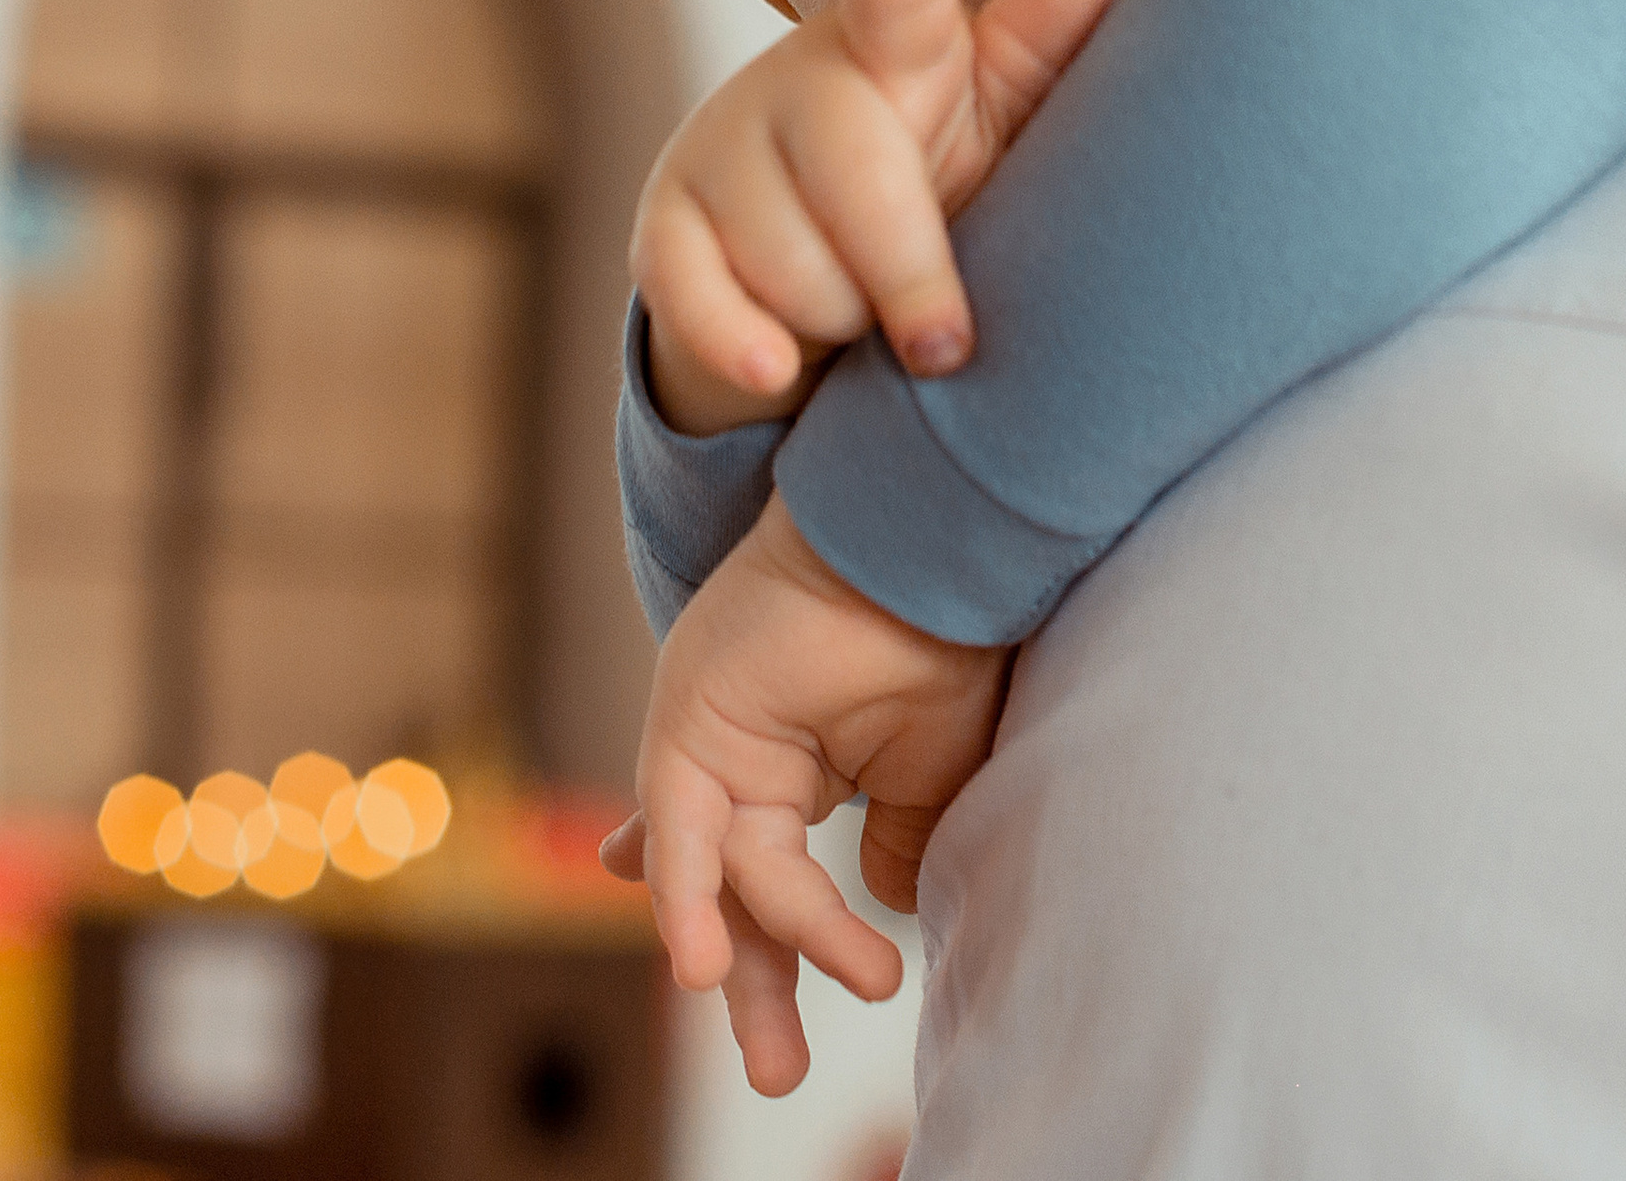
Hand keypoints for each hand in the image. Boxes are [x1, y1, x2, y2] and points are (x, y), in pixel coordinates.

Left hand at [602, 497, 1010, 1094]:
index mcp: (802, 762)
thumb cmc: (941, 636)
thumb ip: (905, 839)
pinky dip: (687, 903)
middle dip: (758, 989)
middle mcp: (746, 759)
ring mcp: (711, 744)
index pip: (777, 873)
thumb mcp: (939, 765)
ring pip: (720, 882)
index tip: (810, 1001)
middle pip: (738, 898)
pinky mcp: (686, 729)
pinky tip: (703, 972)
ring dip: (748, 971)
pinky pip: (684, 835)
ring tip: (779, 1063)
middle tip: (780, 1074)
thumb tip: (887, 903)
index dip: (787, 941)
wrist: (924, 551)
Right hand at [633, 0, 1117, 434]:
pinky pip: (699, 303)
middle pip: (858, 178)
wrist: (796, 262)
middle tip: (948, 344)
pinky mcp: (662, 226)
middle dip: (911, 276)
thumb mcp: (984, 112)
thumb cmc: (915, 165)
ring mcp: (718, 149)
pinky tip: (778, 364)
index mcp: (891, 45)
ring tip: (858, 304)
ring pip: (793, 266)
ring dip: (843, 318)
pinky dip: (746, 346)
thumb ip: (1039, 44)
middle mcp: (795, 81)